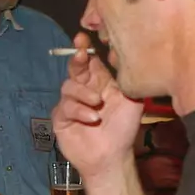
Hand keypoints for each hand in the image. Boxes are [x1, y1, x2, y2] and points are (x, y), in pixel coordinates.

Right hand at [53, 32, 143, 179]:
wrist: (111, 157)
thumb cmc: (123, 129)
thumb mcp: (132, 102)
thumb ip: (126, 80)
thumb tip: (118, 56)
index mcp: (100, 83)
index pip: (91, 61)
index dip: (85, 49)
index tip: (82, 38)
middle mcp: (84, 90)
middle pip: (75, 68)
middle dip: (76, 60)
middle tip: (81, 55)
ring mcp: (71, 103)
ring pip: (68, 87)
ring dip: (83, 94)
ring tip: (98, 106)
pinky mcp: (61, 118)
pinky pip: (65, 107)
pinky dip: (78, 111)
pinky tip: (91, 118)